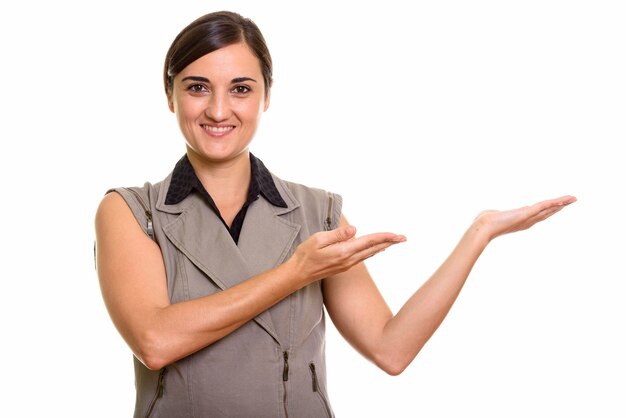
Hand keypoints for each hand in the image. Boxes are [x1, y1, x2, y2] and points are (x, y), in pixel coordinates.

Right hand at [287, 225, 405, 284]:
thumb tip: (355, 230)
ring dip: (383, 246)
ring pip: (370, 254)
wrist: (298, 275)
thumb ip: (337, 234)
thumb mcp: (318, 239)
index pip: (369, 241)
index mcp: (344, 251)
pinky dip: (373, 251)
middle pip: (374, 249)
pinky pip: (363, 257)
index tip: (397, 234)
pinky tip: (376, 249)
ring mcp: (347, 265)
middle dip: (389, 242)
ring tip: (394, 241)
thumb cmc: (305, 255)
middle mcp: (349, 260)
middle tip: (404, 238)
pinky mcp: (344, 266)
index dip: (384, 237)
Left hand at [473, 195, 576, 240]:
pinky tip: (562, 200)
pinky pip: (542, 207)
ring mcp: (527, 218)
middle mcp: (527, 221)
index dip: (549, 210)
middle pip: (547, 212)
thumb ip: (494, 214)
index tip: (558, 205)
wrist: (483, 228)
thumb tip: (490, 213)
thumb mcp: (492, 216)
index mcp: (521, 221)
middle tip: (571, 201)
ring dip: (561, 203)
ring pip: (548, 209)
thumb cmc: (483, 223)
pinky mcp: (525, 214)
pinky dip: (552, 203)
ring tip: (572, 199)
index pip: (539, 214)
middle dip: (560, 206)